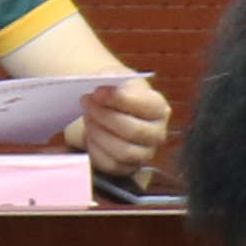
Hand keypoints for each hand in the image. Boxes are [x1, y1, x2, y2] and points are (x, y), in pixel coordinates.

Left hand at [57, 78, 171, 176]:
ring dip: (99, 132)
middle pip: (133, 131)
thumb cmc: (115, 95)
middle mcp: (157, 134)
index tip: (97, 91)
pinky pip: (111, 164)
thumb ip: (113, 78)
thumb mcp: (117, 81)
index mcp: (159, 109)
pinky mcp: (127, 167)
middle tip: (86, 102)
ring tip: (86, 116)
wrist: (108, 111)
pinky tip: (88, 133)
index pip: (146, 107)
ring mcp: (144, 153)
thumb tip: (107, 79)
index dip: (120, 99)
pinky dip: (96, 148)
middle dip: (105, 116)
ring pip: (123, 151)